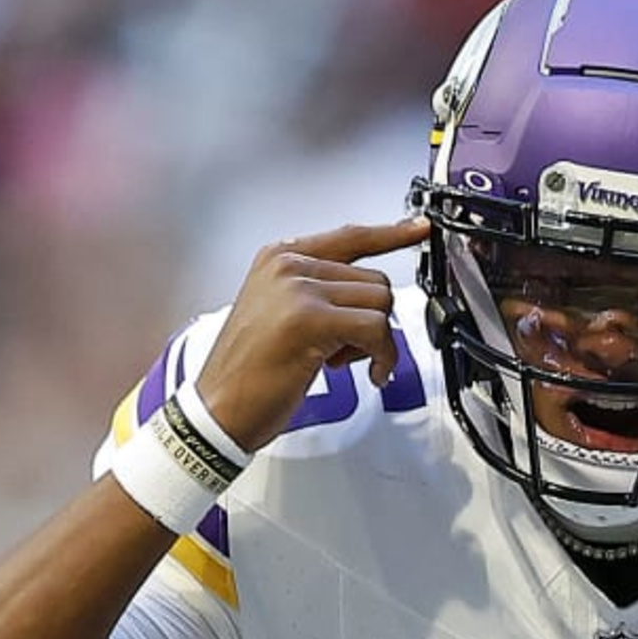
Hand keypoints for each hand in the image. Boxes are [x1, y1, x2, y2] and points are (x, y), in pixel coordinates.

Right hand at [191, 216, 431, 449]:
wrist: (218, 410)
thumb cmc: (247, 374)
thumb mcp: (278, 314)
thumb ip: (317, 292)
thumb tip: (366, 296)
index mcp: (279, 258)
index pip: (348, 237)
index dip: (390, 234)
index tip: (418, 228)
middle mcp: (288, 265)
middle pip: (373, 278)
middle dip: (373, 320)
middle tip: (346, 352)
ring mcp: (298, 288)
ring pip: (380, 301)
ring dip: (376, 341)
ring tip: (344, 361)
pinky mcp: (310, 318)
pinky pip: (376, 328)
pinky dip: (383, 356)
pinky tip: (369, 373)